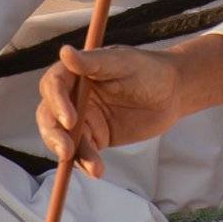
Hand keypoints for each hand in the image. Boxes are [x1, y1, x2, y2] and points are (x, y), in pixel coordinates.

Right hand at [40, 43, 184, 172]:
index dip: (57, 103)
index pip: (53, 86)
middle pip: (49, 116)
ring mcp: (83, 118)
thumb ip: (92, 62)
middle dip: (54, 135)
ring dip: (73, 154)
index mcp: (75, 73)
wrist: (173, 92)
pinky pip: (83, 152)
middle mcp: (73, 96)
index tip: (71, 120)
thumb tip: (64, 51)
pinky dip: (87, 163)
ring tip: (93, 166)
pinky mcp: (96, 138)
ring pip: (64, 138)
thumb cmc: (148, 69)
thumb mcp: (123, 62)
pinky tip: (96, 170)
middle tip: (66, 151)